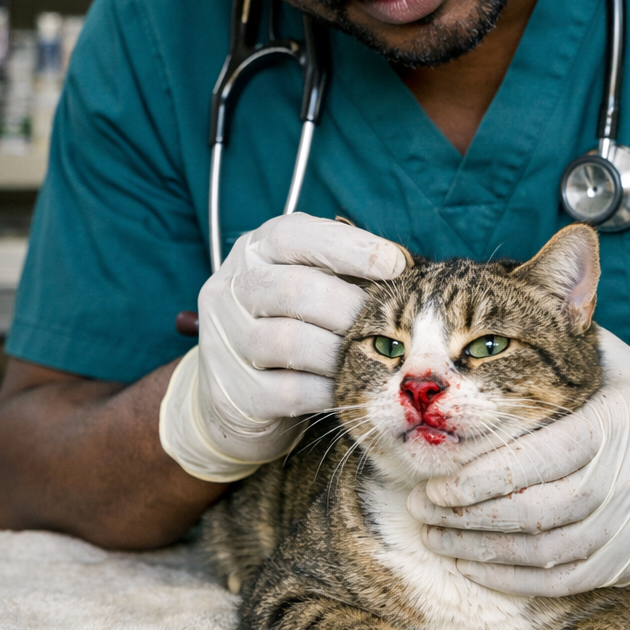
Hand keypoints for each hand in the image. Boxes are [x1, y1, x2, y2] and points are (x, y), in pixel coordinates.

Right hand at [159, 213, 405, 481]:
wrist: (236, 395)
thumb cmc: (292, 324)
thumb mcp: (309, 283)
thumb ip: (342, 271)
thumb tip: (404, 267)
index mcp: (253, 251)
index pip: (292, 235)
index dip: (348, 246)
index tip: (395, 264)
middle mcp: (230, 289)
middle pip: (295, 289)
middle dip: (352, 308)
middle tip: (390, 325)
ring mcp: (224, 342)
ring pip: (291, 342)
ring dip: (342, 353)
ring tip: (374, 358)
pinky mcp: (234, 393)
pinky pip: (292, 391)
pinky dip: (330, 391)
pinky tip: (351, 388)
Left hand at [407, 329, 629, 594]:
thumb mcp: (612, 361)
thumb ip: (558, 340)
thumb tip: (492, 307)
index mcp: (619, 421)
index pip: (538, 456)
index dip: (479, 475)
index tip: (434, 479)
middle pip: (536, 509)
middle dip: (469, 514)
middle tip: (423, 507)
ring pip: (545, 551)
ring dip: (481, 550)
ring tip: (435, 536)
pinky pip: (565, 579)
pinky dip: (513, 578)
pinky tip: (474, 564)